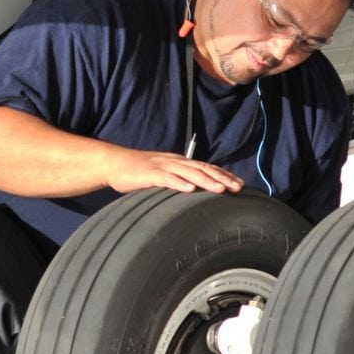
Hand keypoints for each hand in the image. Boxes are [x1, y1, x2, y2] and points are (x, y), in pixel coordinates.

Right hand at [102, 149, 244, 193]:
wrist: (114, 163)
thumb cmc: (139, 172)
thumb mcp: (163, 175)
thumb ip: (178, 180)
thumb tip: (195, 191)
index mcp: (179, 162)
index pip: (206, 167)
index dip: (223, 175)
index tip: (239, 184)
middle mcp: (175, 162)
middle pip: (202, 169)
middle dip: (221, 178)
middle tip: (237, 188)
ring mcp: (163, 166)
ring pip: (189, 172)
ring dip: (206, 181)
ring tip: (220, 189)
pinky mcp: (150, 174)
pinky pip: (167, 178)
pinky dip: (179, 183)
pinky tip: (189, 189)